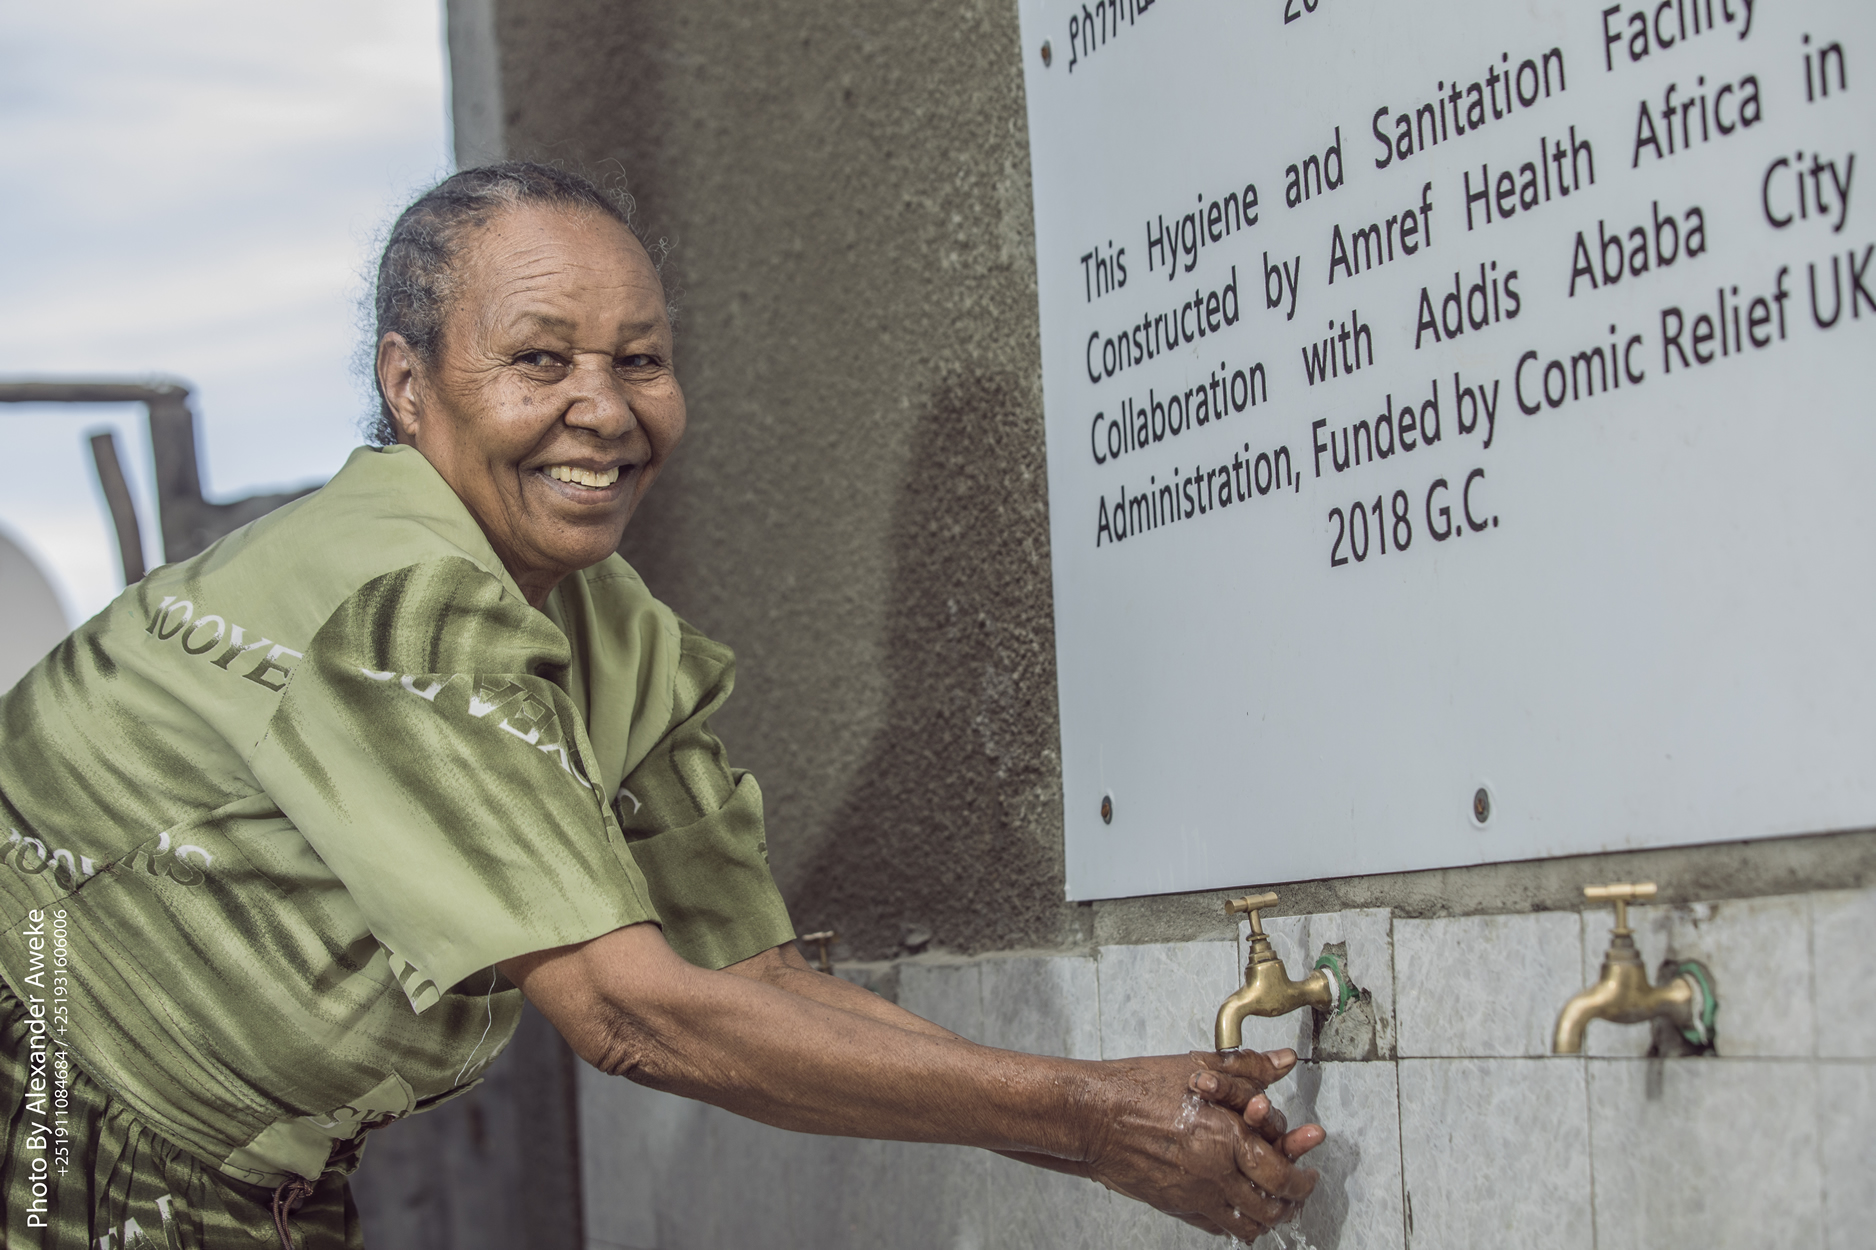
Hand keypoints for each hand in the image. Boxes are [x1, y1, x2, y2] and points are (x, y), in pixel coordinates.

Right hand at [1080, 1055, 1320, 1241]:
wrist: (1093, 1116)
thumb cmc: (1139, 1087)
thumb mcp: (1197, 1067)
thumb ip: (1248, 1068)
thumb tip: (1284, 1061)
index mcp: (1227, 1136)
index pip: (1282, 1171)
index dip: (1303, 1174)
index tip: (1309, 1167)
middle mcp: (1216, 1172)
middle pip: (1273, 1204)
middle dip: (1295, 1199)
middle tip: (1301, 1187)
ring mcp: (1195, 1195)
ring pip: (1249, 1225)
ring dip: (1270, 1216)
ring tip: (1277, 1203)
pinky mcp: (1176, 1206)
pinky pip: (1218, 1228)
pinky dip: (1237, 1224)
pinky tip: (1239, 1208)